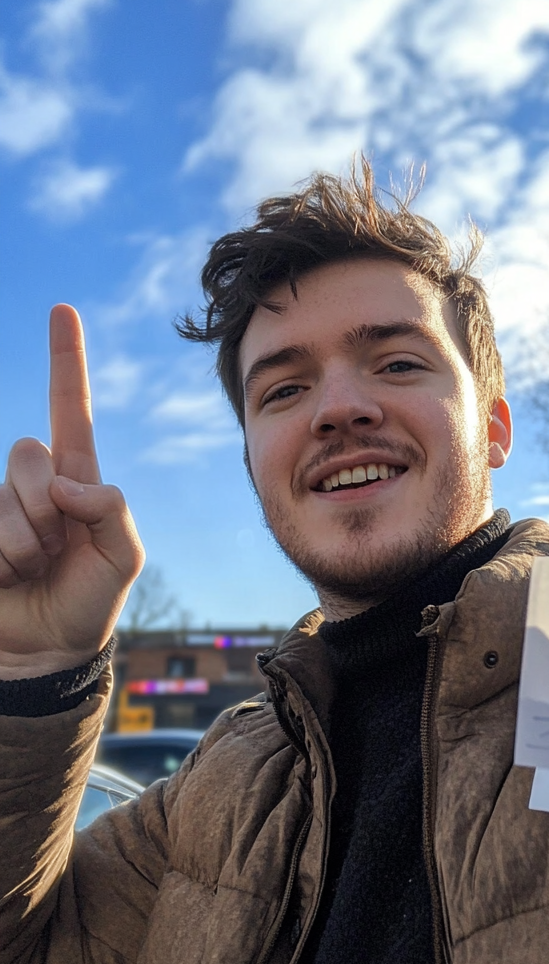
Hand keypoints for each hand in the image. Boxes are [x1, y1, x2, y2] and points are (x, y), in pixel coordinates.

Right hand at [0, 305, 144, 679]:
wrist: (44, 654)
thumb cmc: (86, 603)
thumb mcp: (123, 559)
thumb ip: (111, 510)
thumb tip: (66, 481)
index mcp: (76, 478)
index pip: (71, 409)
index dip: (66, 360)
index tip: (62, 309)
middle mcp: (31, 484)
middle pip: (28, 454)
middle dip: (44, 510)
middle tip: (52, 550)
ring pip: (5, 499)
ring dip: (23, 544)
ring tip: (29, 570)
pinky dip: (2, 560)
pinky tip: (5, 578)